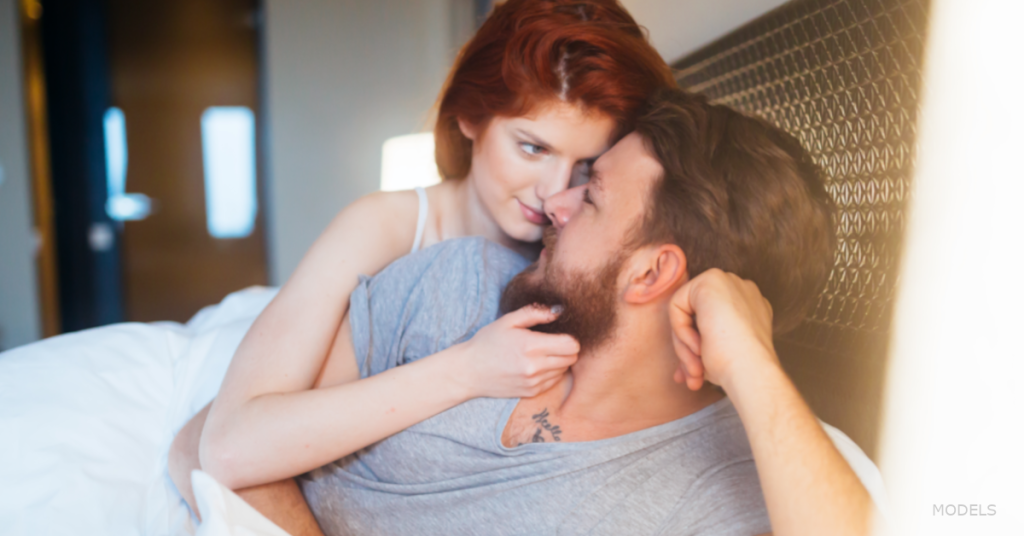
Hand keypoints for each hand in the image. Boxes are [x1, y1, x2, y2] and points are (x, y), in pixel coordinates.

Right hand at [454, 304, 578, 398]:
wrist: (469, 371)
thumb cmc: (487, 342)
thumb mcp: (508, 321)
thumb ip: (535, 313)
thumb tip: (558, 311)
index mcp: (531, 346)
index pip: (571, 345)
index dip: (570, 338)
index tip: (560, 334)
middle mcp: (535, 367)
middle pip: (572, 358)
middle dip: (567, 349)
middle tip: (553, 343)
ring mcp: (534, 382)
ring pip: (564, 370)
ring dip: (559, 361)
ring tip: (542, 354)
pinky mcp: (532, 392)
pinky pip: (554, 381)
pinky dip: (551, 373)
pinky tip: (536, 365)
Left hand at [668, 268, 778, 391]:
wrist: (749, 371)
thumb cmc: (737, 369)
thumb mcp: (716, 355)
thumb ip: (699, 349)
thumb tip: (681, 369)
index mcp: (748, 308)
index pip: (708, 322)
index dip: (696, 348)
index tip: (696, 374)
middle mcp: (740, 290)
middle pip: (694, 317)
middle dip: (686, 349)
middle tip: (693, 377)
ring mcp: (729, 282)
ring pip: (684, 312)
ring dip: (684, 346)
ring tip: (695, 371)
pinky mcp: (711, 280)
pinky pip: (677, 305)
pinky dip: (681, 331)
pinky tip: (698, 347)